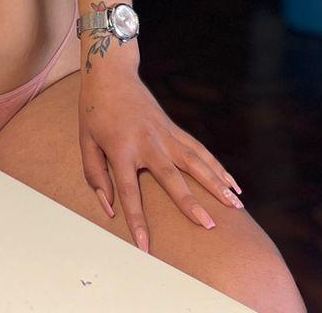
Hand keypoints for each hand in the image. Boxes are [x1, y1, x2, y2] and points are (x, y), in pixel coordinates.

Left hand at [79, 71, 243, 253]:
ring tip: (236, 206)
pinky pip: (200, 151)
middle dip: (191, 203)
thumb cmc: (95, 112)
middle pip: (172, 178)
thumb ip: (95, 176)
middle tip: (209, 225)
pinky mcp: (175, 129)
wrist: (112, 74)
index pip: (129, 192)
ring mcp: (165, 135)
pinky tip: (234, 184)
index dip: (136, 221)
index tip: (145, 247)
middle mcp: (147, 143)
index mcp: (121, 149)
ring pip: (196, 162)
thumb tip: (108, 208)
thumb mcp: (85, 142)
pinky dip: (218, 167)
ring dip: (217, 184)